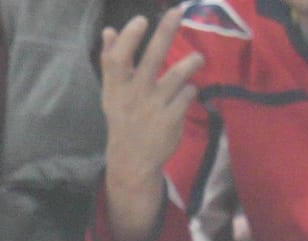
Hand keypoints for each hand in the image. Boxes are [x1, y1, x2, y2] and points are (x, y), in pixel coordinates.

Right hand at [100, 6, 203, 240]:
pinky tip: (189, 92)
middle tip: (178, 12)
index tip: (142, 20)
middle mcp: (136, 93)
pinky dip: (191, 91)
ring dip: (191, 63)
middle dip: (165, 32)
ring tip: (199, 58)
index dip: (130, 37)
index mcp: (117, 85)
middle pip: (151, 58)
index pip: (119, 56)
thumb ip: (110, 61)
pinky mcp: (172, 120)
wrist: (133, 158)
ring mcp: (155, 107)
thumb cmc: (123, 118)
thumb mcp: (111, 92)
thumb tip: (108, 30)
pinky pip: (187, 96)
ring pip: (177, 76)